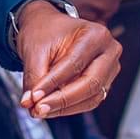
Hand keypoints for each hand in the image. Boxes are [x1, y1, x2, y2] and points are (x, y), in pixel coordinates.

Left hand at [16, 1, 120, 119]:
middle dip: (62, 100)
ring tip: (39, 110)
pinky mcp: (103, 84)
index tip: (33, 96)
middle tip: (38, 108)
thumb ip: (34, 76)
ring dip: (64, 108)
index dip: (52, 83)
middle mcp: (109, 52)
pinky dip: (68, 108)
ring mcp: (109, 69)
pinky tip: (50, 108)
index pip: (74, 64)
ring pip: (91, 98)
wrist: (49, 28)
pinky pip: (88, 102)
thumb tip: (30, 103)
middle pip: (90, 84)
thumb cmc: (45, 32)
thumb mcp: (34, 49)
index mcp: (96, 34)